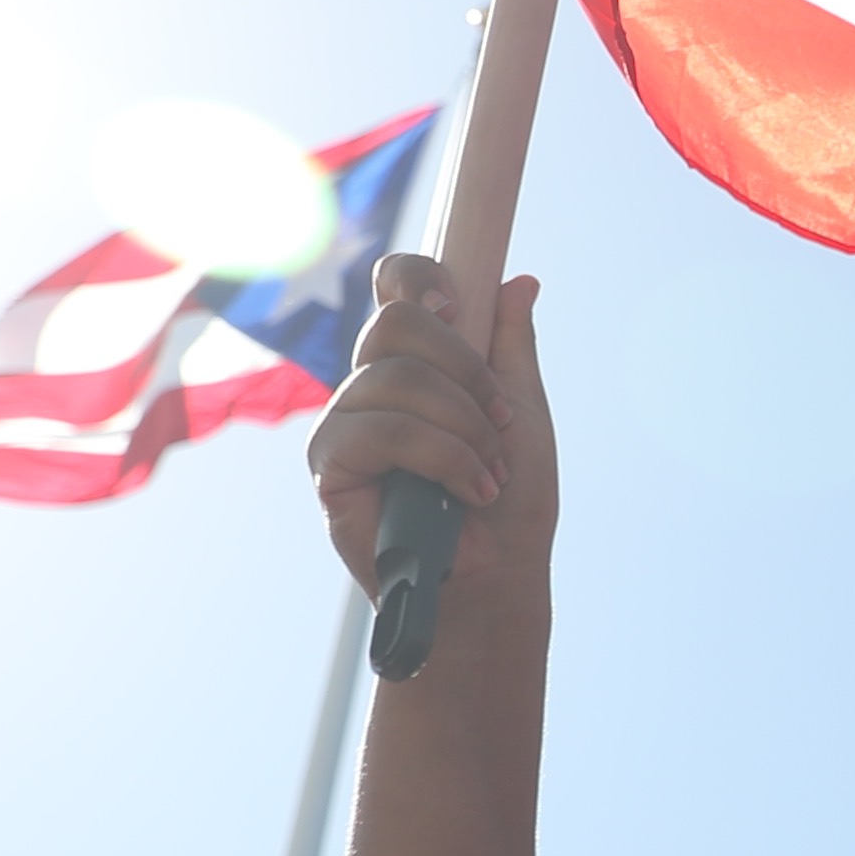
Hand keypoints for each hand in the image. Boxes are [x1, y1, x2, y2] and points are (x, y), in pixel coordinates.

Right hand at [306, 258, 558, 602]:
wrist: (497, 577)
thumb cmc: (510, 503)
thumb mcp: (523, 414)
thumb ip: (510, 348)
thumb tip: (519, 281)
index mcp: (414, 363)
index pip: (395, 289)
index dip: (419, 278)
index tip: (459, 305)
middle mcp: (370, 384)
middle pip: (397, 322)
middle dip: (466, 371)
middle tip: (499, 421)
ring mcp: (344, 421)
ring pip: (398, 378)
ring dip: (465, 427)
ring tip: (488, 473)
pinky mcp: (331, 463)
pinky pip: (383, 430)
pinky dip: (442, 457)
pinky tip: (466, 490)